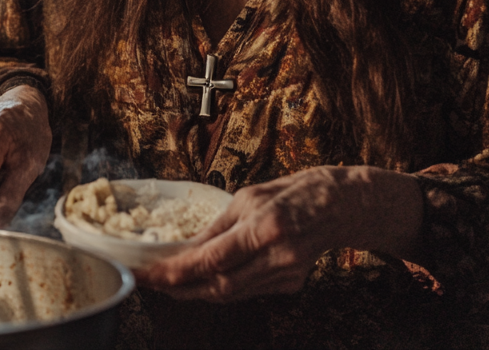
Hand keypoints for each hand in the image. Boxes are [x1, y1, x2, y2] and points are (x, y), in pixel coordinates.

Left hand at [136, 165, 422, 302]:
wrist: (337, 206)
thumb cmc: (289, 193)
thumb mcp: (247, 198)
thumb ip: (217, 227)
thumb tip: (186, 247)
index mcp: (264, 227)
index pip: (212, 259)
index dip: (178, 271)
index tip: (150, 273)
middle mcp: (277, 255)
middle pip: (220, 286)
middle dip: (181, 288)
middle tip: (152, 282)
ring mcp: (287, 274)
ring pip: (232, 294)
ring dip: (197, 291)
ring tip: (170, 284)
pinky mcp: (291, 284)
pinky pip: (248, 292)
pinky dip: (222, 288)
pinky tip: (203, 282)